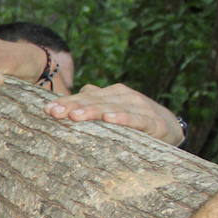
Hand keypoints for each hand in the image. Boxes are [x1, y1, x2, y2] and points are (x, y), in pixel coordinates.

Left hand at [44, 82, 183, 144]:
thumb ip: (95, 102)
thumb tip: (80, 90)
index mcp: (110, 94)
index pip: (84, 97)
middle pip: (94, 101)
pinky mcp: (152, 121)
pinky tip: (110, 119)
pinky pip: (136, 119)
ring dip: (93, 111)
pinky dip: (123, 118)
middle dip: (73, 106)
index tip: (46, 110)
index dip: (66, 102)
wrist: (171, 128)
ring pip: (111, 108)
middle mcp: (123, 96)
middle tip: (55, 112)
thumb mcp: (113, 109)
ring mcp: (138, 107)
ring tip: (75, 116)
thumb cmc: (134, 120)